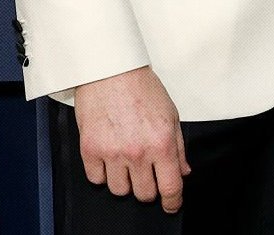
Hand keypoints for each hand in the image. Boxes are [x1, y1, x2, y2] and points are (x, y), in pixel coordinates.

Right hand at [74, 66, 190, 212]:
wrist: (111, 70)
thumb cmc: (141, 87)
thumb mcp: (170, 113)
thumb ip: (178, 146)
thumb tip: (183, 171)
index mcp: (162, 142)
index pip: (170, 187)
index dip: (173, 202)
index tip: (171, 205)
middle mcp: (138, 152)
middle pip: (144, 194)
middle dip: (147, 187)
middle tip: (146, 171)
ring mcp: (112, 153)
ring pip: (119, 190)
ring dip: (124, 180)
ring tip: (125, 159)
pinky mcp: (90, 150)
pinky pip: (97, 180)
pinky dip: (103, 172)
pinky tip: (108, 155)